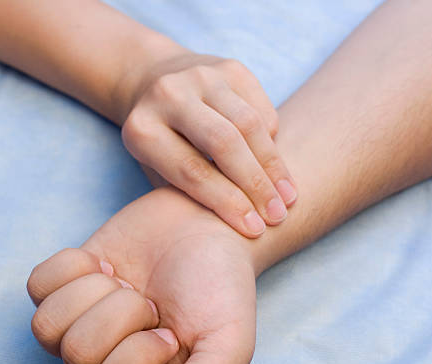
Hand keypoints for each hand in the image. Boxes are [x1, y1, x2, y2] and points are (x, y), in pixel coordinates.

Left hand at [27, 187, 256, 363]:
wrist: (206, 229)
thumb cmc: (220, 290)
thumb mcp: (229, 347)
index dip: (137, 357)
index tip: (169, 333)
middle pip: (77, 355)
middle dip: (120, 317)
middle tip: (150, 305)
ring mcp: (77, 325)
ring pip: (48, 325)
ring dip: (97, 291)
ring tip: (128, 285)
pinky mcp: (61, 286)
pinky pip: (37, 285)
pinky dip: (75, 266)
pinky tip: (105, 266)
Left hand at [118, 52, 296, 237]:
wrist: (152, 83)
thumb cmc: (158, 142)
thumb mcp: (156, 170)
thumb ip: (187, 191)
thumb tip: (234, 220)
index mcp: (142, 129)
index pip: (191, 171)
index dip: (227, 203)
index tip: (254, 228)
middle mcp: (168, 96)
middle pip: (224, 144)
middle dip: (256, 185)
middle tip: (278, 215)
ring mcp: (200, 75)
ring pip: (249, 123)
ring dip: (273, 165)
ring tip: (288, 196)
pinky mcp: (228, 67)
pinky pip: (260, 107)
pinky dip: (271, 138)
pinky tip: (276, 165)